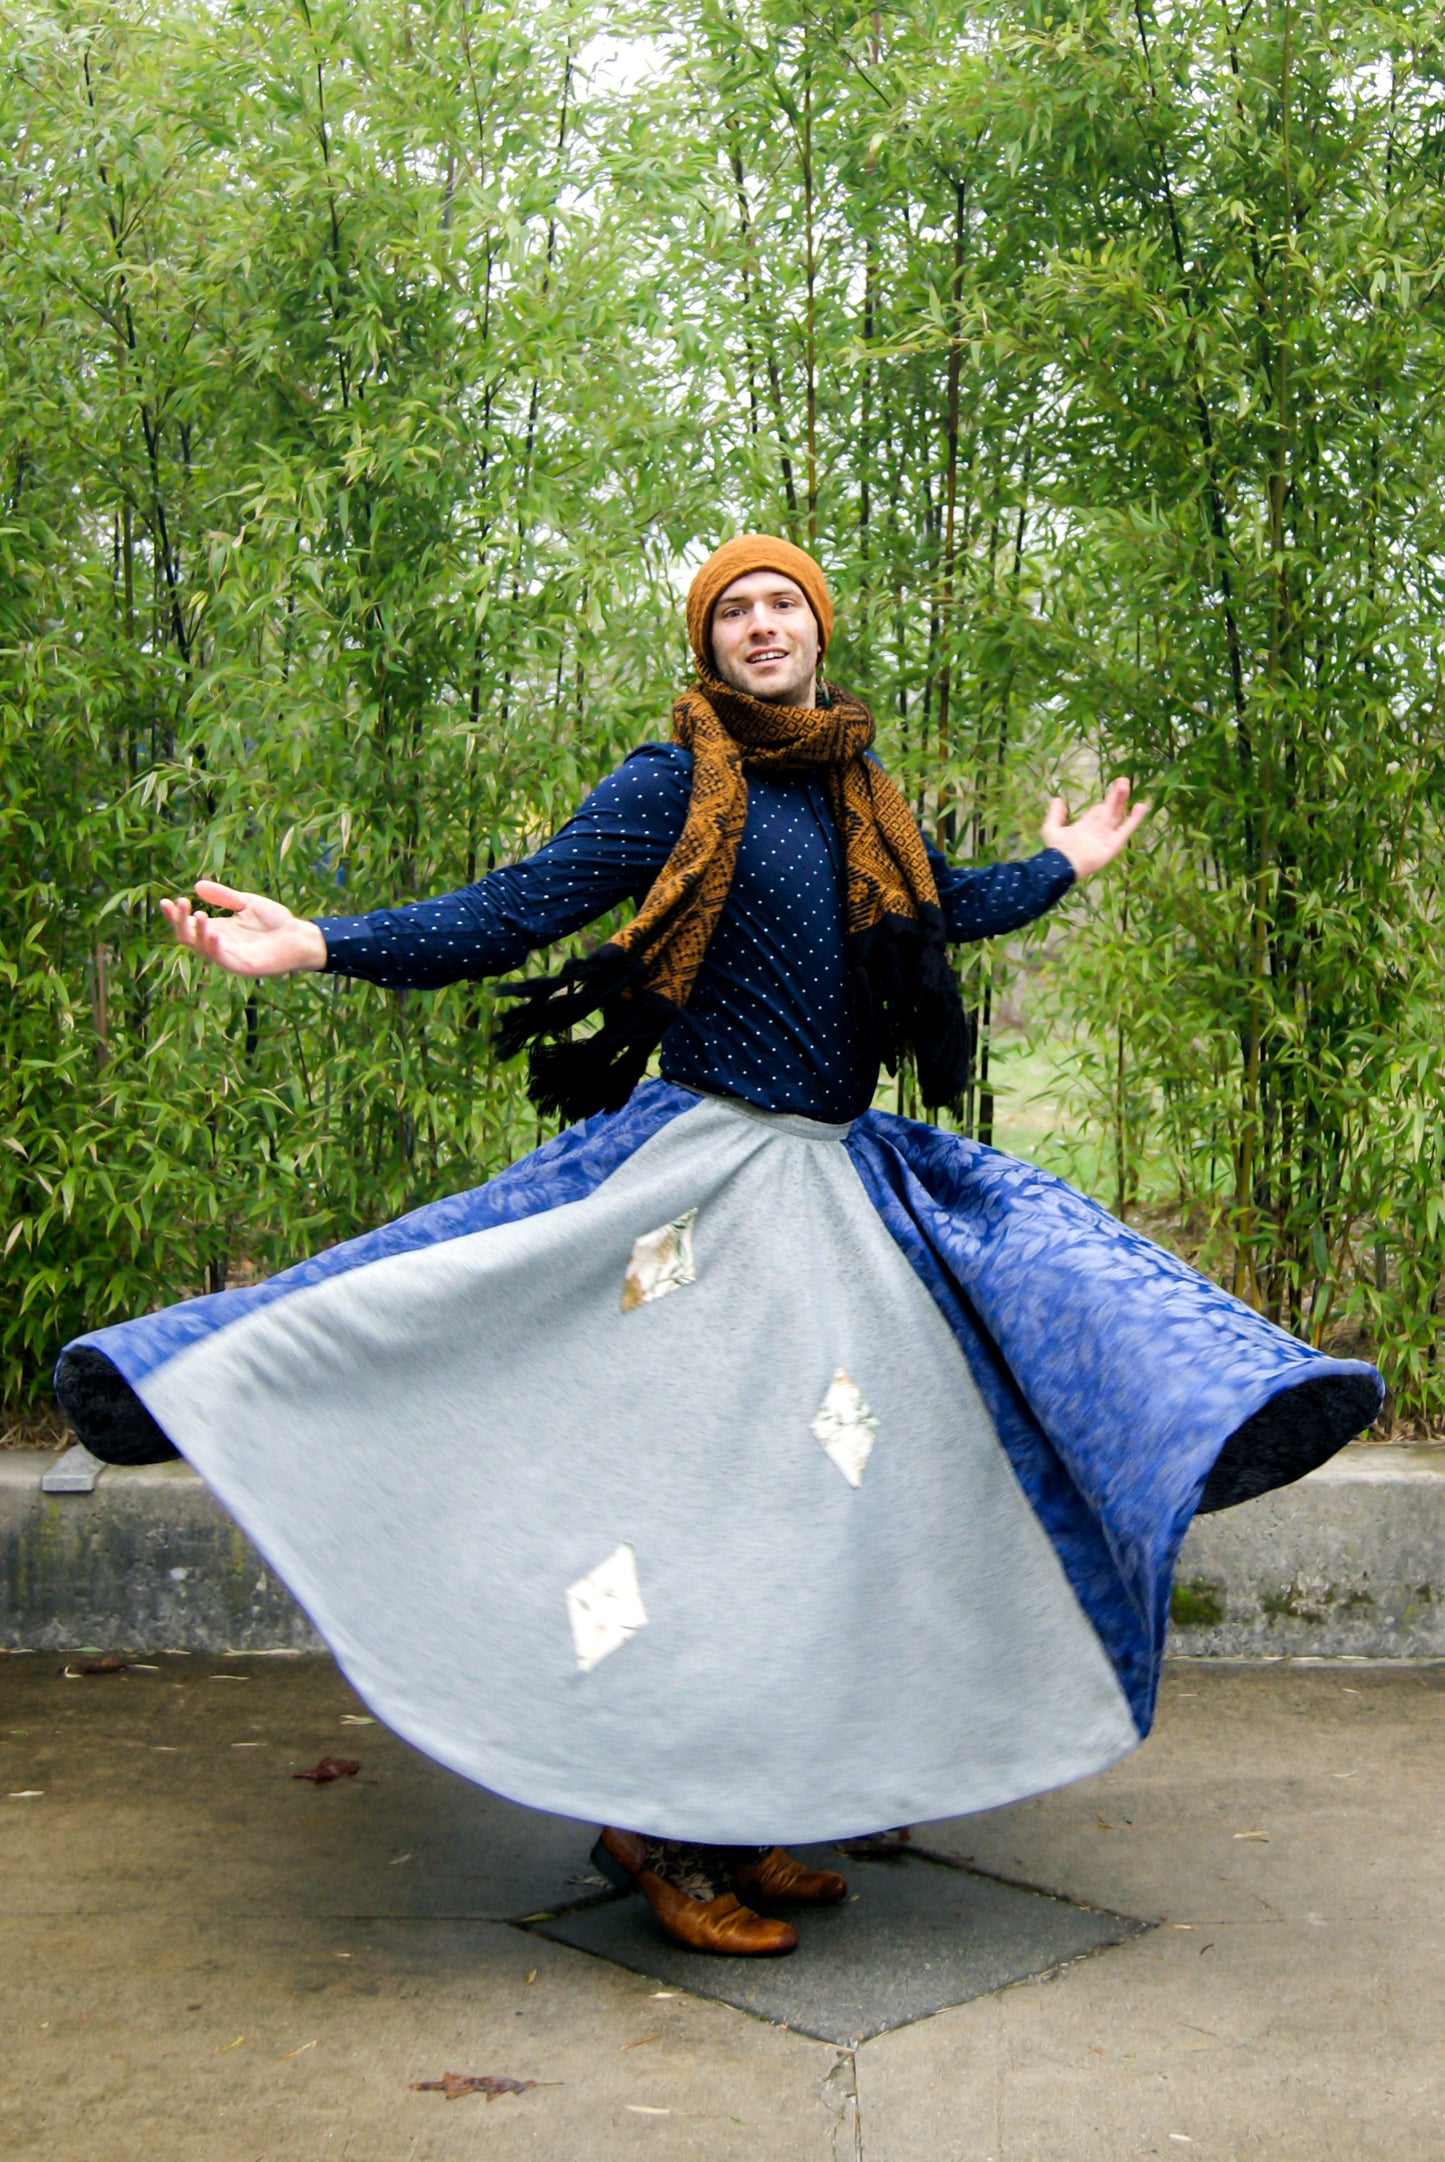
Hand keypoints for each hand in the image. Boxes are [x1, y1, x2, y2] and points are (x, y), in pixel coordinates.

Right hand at [161, 880, 327, 976]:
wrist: (299, 936)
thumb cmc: (275, 921)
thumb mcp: (247, 903)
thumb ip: (224, 897)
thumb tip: (198, 886)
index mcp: (217, 928)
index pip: (188, 923)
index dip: (175, 914)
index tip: (165, 901)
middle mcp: (218, 943)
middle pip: (188, 936)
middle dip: (180, 921)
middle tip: (180, 903)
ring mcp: (228, 956)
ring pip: (201, 948)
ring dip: (197, 932)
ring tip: (199, 914)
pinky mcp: (240, 966)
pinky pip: (221, 958)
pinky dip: (214, 946)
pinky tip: (213, 933)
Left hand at [1041, 777, 1148, 879]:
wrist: (1064, 864)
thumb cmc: (1057, 848)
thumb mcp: (1051, 828)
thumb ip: (1055, 814)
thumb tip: (1057, 798)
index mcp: (1085, 825)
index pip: (1098, 810)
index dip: (1105, 800)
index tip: (1112, 786)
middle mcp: (1098, 829)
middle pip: (1110, 810)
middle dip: (1116, 796)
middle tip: (1123, 780)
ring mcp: (1107, 836)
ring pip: (1117, 815)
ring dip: (1122, 800)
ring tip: (1127, 785)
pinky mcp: (1114, 844)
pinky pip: (1126, 829)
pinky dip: (1134, 819)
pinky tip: (1141, 806)